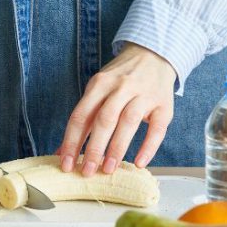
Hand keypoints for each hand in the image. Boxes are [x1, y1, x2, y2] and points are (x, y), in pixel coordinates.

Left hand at [58, 43, 176, 175]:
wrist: (154, 54)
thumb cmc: (121, 79)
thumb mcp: (99, 89)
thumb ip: (84, 118)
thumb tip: (63, 152)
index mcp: (100, 84)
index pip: (81, 116)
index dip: (72, 142)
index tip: (66, 164)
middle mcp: (121, 87)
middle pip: (104, 120)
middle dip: (94, 148)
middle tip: (87, 172)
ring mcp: (144, 95)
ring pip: (128, 122)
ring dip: (117, 148)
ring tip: (108, 169)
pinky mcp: (164, 105)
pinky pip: (157, 128)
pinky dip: (148, 147)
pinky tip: (139, 163)